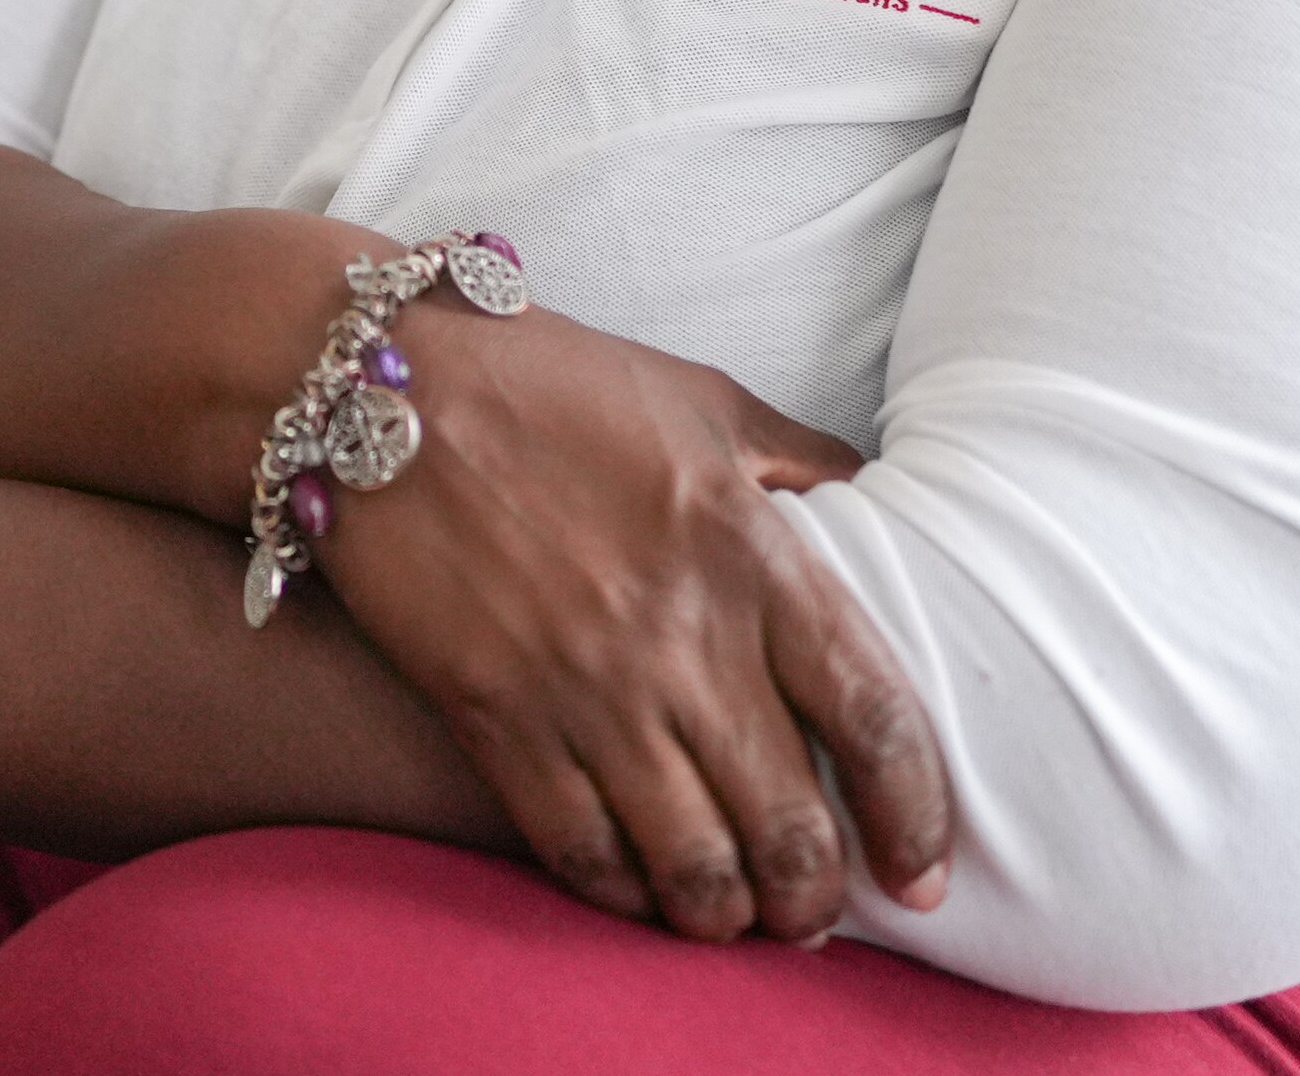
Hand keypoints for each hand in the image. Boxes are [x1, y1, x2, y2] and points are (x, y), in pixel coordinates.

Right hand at [314, 304, 952, 944]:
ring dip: (728, 913)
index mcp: (753, 554)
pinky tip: (637, 890)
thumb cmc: (550, 382)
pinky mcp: (497, 720)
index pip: (872, 719)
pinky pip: (580, 851)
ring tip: (734, 916)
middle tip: (817, 911)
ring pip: (693, 865)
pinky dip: (621, 893)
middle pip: (790, 825)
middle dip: (816, 896)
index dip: (914, 817)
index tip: (920, 870)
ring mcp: (586, 689)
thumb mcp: (700, 398)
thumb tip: (872, 495)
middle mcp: (682, 638)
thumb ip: (796, 459)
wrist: (379, 387)